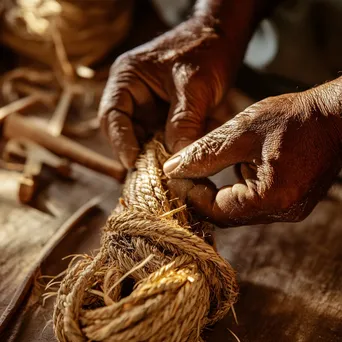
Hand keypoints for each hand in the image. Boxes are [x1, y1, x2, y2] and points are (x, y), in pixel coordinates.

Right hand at [98, 16, 236, 167]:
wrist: (225, 38)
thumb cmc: (205, 50)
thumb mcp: (194, 85)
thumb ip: (184, 121)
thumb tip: (177, 159)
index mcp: (128, 79)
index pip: (112, 116)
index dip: (120, 142)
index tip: (133, 163)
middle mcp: (135, 96)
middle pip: (128, 133)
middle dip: (142, 153)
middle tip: (156, 174)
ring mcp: (152, 107)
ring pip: (149, 140)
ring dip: (162, 154)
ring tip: (176, 169)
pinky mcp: (168, 116)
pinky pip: (168, 138)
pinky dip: (179, 148)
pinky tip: (192, 155)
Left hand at [164, 79, 341, 226]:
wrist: (335, 115)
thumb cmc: (292, 117)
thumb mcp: (241, 131)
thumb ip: (204, 153)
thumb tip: (172, 169)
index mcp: (272, 198)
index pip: (216, 210)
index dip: (190, 195)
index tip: (175, 175)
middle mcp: (283, 212)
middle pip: (226, 215)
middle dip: (202, 195)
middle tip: (185, 174)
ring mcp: (289, 209)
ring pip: (238, 210)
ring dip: (218, 192)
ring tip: (206, 168)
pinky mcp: (291, 201)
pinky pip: (253, 203)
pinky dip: (236, 189)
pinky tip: (236, 166)